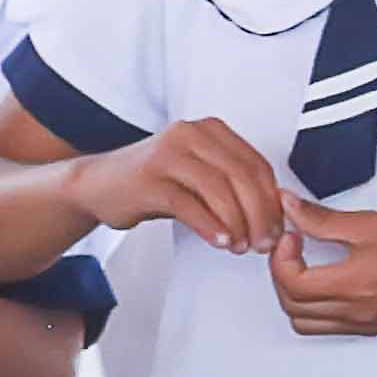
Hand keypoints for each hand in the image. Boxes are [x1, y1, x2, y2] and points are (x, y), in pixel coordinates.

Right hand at [77, 117, 289, 257]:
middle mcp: (190, 134)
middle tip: (264, 243)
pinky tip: (220, 242)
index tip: (278, 228)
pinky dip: (209, 226)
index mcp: (210, 130)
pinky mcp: (149, 178)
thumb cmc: (153, 182)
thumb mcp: (199, 176)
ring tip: (241, 246)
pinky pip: (189, 204)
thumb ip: (233, 186)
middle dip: (260, 215)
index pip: (257, 164)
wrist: (98, 184)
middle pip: (242, 176)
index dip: (272, 201)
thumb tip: (274, 217)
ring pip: (219, 190)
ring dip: (237, 224)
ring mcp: (168, 153)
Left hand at [269, 199, 376, 335]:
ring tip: (306, 264)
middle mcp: (354, 313)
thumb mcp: (370, 223)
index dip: (280, 257)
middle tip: (293, 246)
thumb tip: (289, 206)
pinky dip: (314, 306)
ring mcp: (363, 323)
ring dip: (294, 295)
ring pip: (305, 322)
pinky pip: (327, 325)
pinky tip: (326, 278)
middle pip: (292, 307)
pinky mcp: (372, 325)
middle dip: (282, 275)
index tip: (291, 233)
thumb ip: (322, 218)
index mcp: (352, 287)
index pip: (291, 283)